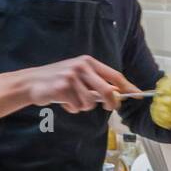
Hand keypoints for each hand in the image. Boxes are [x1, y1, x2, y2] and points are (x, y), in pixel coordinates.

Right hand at [0, 57, 140, 119]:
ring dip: (83, 106)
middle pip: (107, 91)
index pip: (114, 75)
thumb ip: (96, 84)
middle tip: (110, 108)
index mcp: (89, 62)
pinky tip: (63, 101)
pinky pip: (76, 106)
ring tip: (73, 100)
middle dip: (111, 103)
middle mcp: (82, 67)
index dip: (128, 86)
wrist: (32, 82)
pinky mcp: (63, 88)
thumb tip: (116, 95)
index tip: (138, 94)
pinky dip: (71, 108)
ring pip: (90, 102)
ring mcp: (72, 77)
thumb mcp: (78, 76)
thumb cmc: (58, 80)